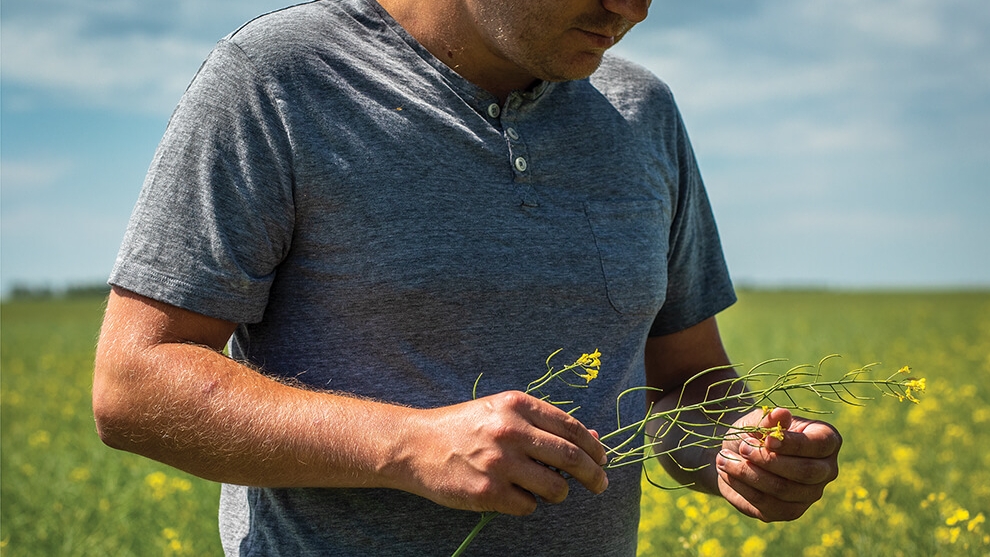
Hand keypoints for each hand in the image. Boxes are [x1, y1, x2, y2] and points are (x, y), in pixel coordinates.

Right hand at [395, 391, 608, 515]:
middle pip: (571, 458)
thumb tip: (593, 439)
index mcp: (516, 406)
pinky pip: (528, 506)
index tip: (602, 460)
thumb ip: (543, 423)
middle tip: (600, 485)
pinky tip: (512, 494)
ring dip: (559, 493)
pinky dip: (528, 504)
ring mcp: (499, 463)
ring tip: (548, 491)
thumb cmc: (464, 427)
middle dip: (594, 475)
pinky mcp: (487, 492)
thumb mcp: (502, 412)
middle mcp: (510, 431)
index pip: (571, 428)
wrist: (415, 445)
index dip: (594, 447)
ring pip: (555, 487)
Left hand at [716, 407, 840, 521]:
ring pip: (783, 489)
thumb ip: (770, 419)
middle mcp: (825, 471)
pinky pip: (766, 504)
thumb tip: (781, 413)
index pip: (820, 445)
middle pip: (806, 472)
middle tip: (742, 448)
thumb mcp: (758, 419)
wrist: (737, 453)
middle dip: (768, 460)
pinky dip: (742, 487)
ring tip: (724, 458)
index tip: (766, 439)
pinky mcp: (789, 512)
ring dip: (748, 473)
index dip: (793, 443)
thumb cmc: (754, 432)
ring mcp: (809, 495)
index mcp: (827, 441)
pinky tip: (727, 472)